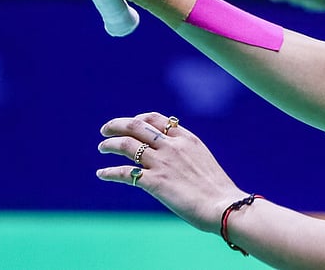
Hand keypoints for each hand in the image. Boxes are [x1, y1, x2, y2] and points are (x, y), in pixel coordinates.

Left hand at [97, 112, 246, 232]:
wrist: (223, 205)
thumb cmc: (217, 189)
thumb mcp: (203, 160)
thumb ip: (186, 153)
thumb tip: (175, 158)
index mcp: (186, 139)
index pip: (156, 119)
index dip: (139, 118)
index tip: (131, 123)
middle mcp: (172, 146)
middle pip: (136, 125)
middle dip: (117, 125)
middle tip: (105, 129)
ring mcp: (162, 163)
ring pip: (126, 145)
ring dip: (109, 144)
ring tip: (102, 147)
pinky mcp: (154, 182)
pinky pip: (124, 173)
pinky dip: (109, 172)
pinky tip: (101, 174)